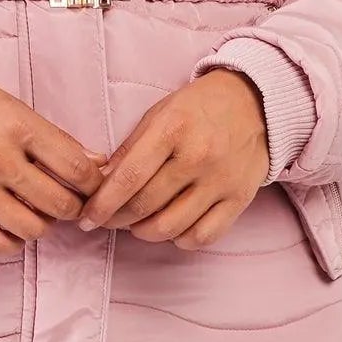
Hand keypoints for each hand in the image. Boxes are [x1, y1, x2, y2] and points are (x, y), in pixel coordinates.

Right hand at [0, 77, 110, 253]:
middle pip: (58, 204)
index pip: (76, 169)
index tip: (92, 187)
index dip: (93, 185)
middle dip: (72, 208)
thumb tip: (101, 167)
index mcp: (19, 127)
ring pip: (31, 229)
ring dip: (43, 225)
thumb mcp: (24, 114)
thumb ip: (62, 142)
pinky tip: (14, 225)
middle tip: (68, 202)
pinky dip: (13, 241)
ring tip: (38, 211)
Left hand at [75, 70, 269, 248]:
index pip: (129, 177)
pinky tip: (171, 228)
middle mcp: (199, 156)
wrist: (255, 102)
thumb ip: (130, 148)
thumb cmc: (198, 107)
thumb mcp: (159, 114)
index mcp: (173, 129)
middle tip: (108, 220)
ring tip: (136, 224)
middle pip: (145, 205)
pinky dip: (180, 239)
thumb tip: (101, 184)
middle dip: (117, 220)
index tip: (86, 218)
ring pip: (171, 227)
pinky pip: (203, 236)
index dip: (102, 204)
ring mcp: (221, 180)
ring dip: (144, 232)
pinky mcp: (240, 198)